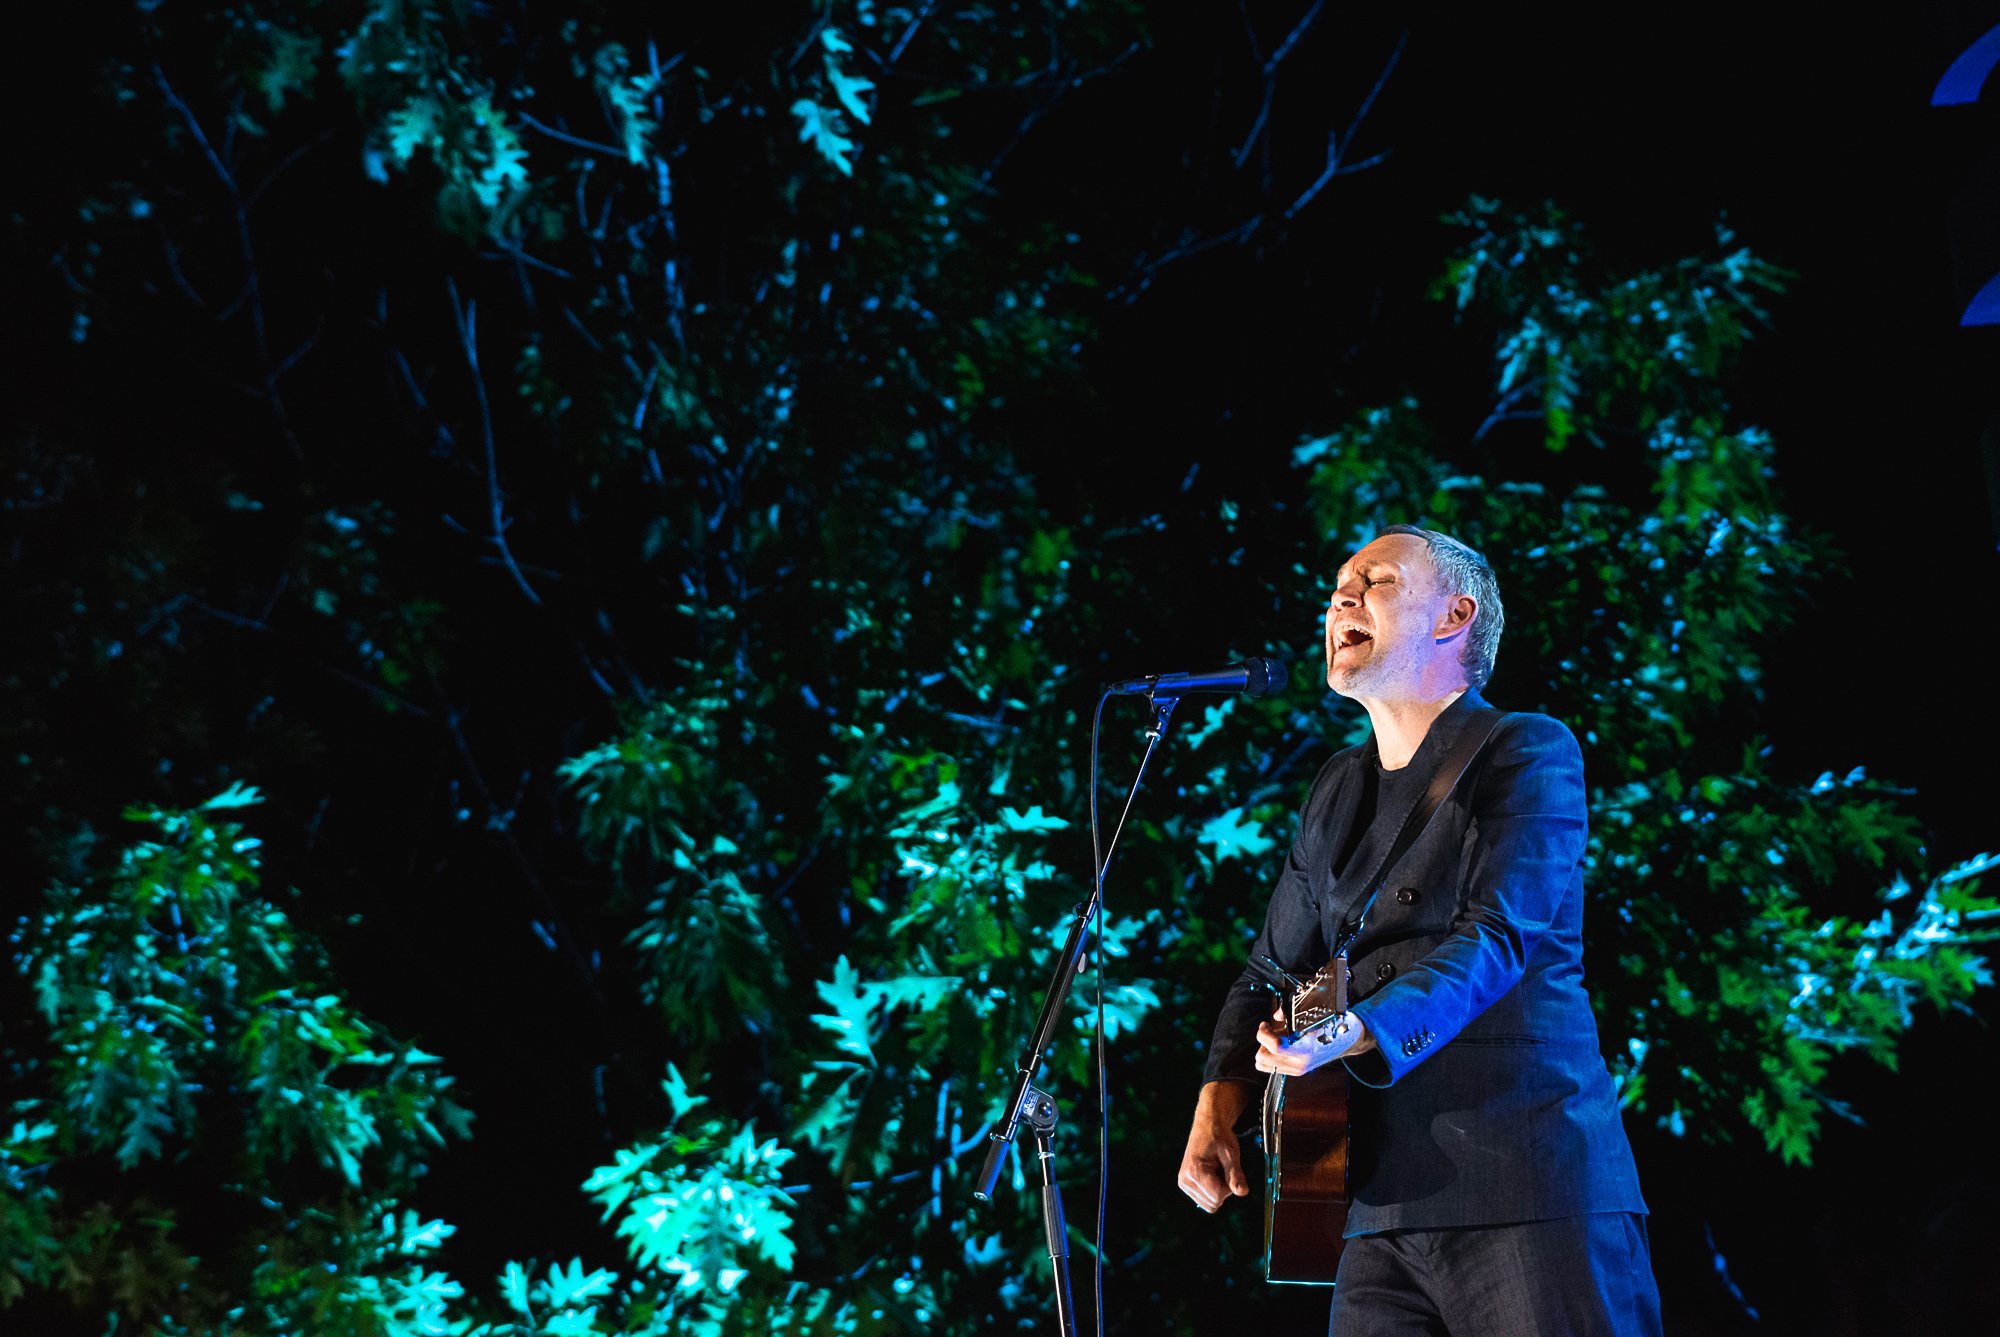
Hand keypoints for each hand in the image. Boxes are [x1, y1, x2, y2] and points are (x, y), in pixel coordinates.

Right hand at [1177, 1081, 1252, 1213]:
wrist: (1207, 1126)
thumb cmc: (1219, 1137)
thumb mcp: (1231, 1154)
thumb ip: (1235, 1175)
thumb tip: (1243, 1192)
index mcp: (1194, 1171)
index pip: (1218, 1197)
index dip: (1229, 1186)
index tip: (1227, 1168)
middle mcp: (1185, 1180)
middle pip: (1214, 1203)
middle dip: (1223, 1189)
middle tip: (1221, 1168)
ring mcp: (1184, 1183)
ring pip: (1210, 1205)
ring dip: (1217, 1190)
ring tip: (1215, 1169)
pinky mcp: (1185, 1185)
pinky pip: (1205, 1200)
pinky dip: (1212, 1190)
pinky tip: (1211, 1173)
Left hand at [1253, 1005, 1371, 1076]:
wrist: (1350, 1040)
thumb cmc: (1335, 1025)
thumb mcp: (1314, 1016)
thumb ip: (1290, 1015)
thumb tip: (1276, 1016)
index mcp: (1306, 1050)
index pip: (1275, 1047)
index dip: (1264, 1034)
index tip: (1266, 1024)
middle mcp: (1299, 1064)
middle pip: (1262, 1058)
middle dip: (1263, 1041)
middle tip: (1271, 1029)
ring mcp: (1297, 1069)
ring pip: (1263, 1064)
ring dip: (1266, 1048)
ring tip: (1278, 1037)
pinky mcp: (1296, 1070)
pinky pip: (1272, 1066)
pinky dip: (1271, 1054)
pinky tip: (1282, 1044)